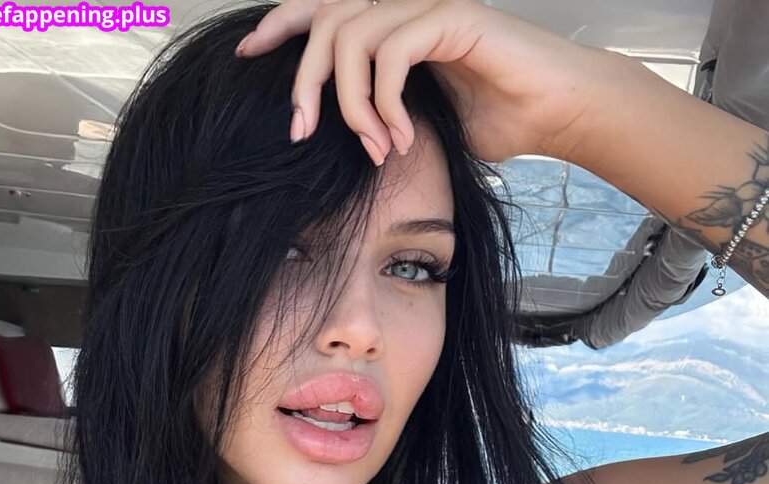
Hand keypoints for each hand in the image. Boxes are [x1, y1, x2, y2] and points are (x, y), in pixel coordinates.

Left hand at [234, 0, 616, 165]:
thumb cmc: (498, 119)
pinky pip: (392, 51)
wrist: (556, 113)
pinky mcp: (452, 18)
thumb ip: (379, 114)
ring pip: (351, 34)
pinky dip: (384, 101)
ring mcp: (428, 5)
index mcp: (394, 23)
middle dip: (302, 79)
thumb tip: (343, 134)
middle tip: (300, 132)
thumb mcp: (420, 123)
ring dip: (350, 103)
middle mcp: (406, 4)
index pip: (323, 9)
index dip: (280, 24)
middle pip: (325, 19)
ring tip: (371, 148)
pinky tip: (398, 136)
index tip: (248, 54)